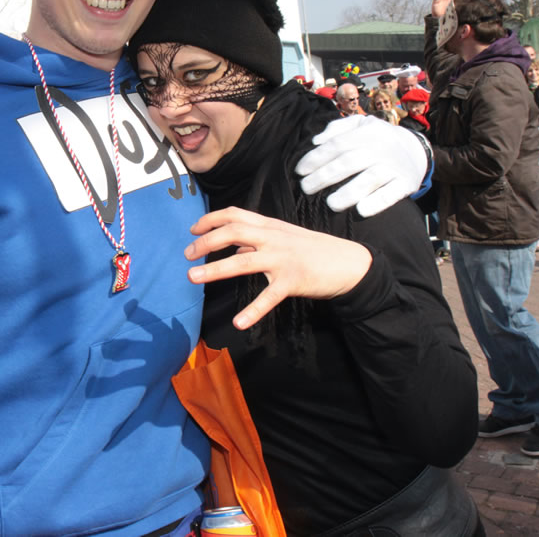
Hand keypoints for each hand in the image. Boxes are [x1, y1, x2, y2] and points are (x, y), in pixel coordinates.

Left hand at [184, 207, 372, 329]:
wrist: (350, 263)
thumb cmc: (314, 250)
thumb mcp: (284, 237)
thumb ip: (259, 238)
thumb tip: (234, 243)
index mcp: (270, 226)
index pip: (234, 214)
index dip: (209, 220)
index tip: (192, 230)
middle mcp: (273, 238)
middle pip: (233, 232)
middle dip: (205, 242)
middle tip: (187, 255)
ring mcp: (282, 258)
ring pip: (243, 261)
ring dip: (214, 269)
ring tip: (192, 277)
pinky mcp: (293, 280)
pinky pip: (269, 297)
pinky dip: (253, 311)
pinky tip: (239, 323)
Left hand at [295, 115, 427, 216]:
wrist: (415, 151)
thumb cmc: (377, 139)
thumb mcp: (361, 125)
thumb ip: (337, 128)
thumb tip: (315, 141)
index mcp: (368, 132)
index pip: (337, 144)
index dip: (316, 158)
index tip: (299, 171)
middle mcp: (382, 148)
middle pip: (349, 162)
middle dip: (324, 177)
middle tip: (305, 188)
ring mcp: (395, 166)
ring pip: (369, 179)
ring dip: (348, 193)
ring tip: (330, 204)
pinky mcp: (406, 183)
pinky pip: (391, 194)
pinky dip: (377, 202)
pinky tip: (361, 210)